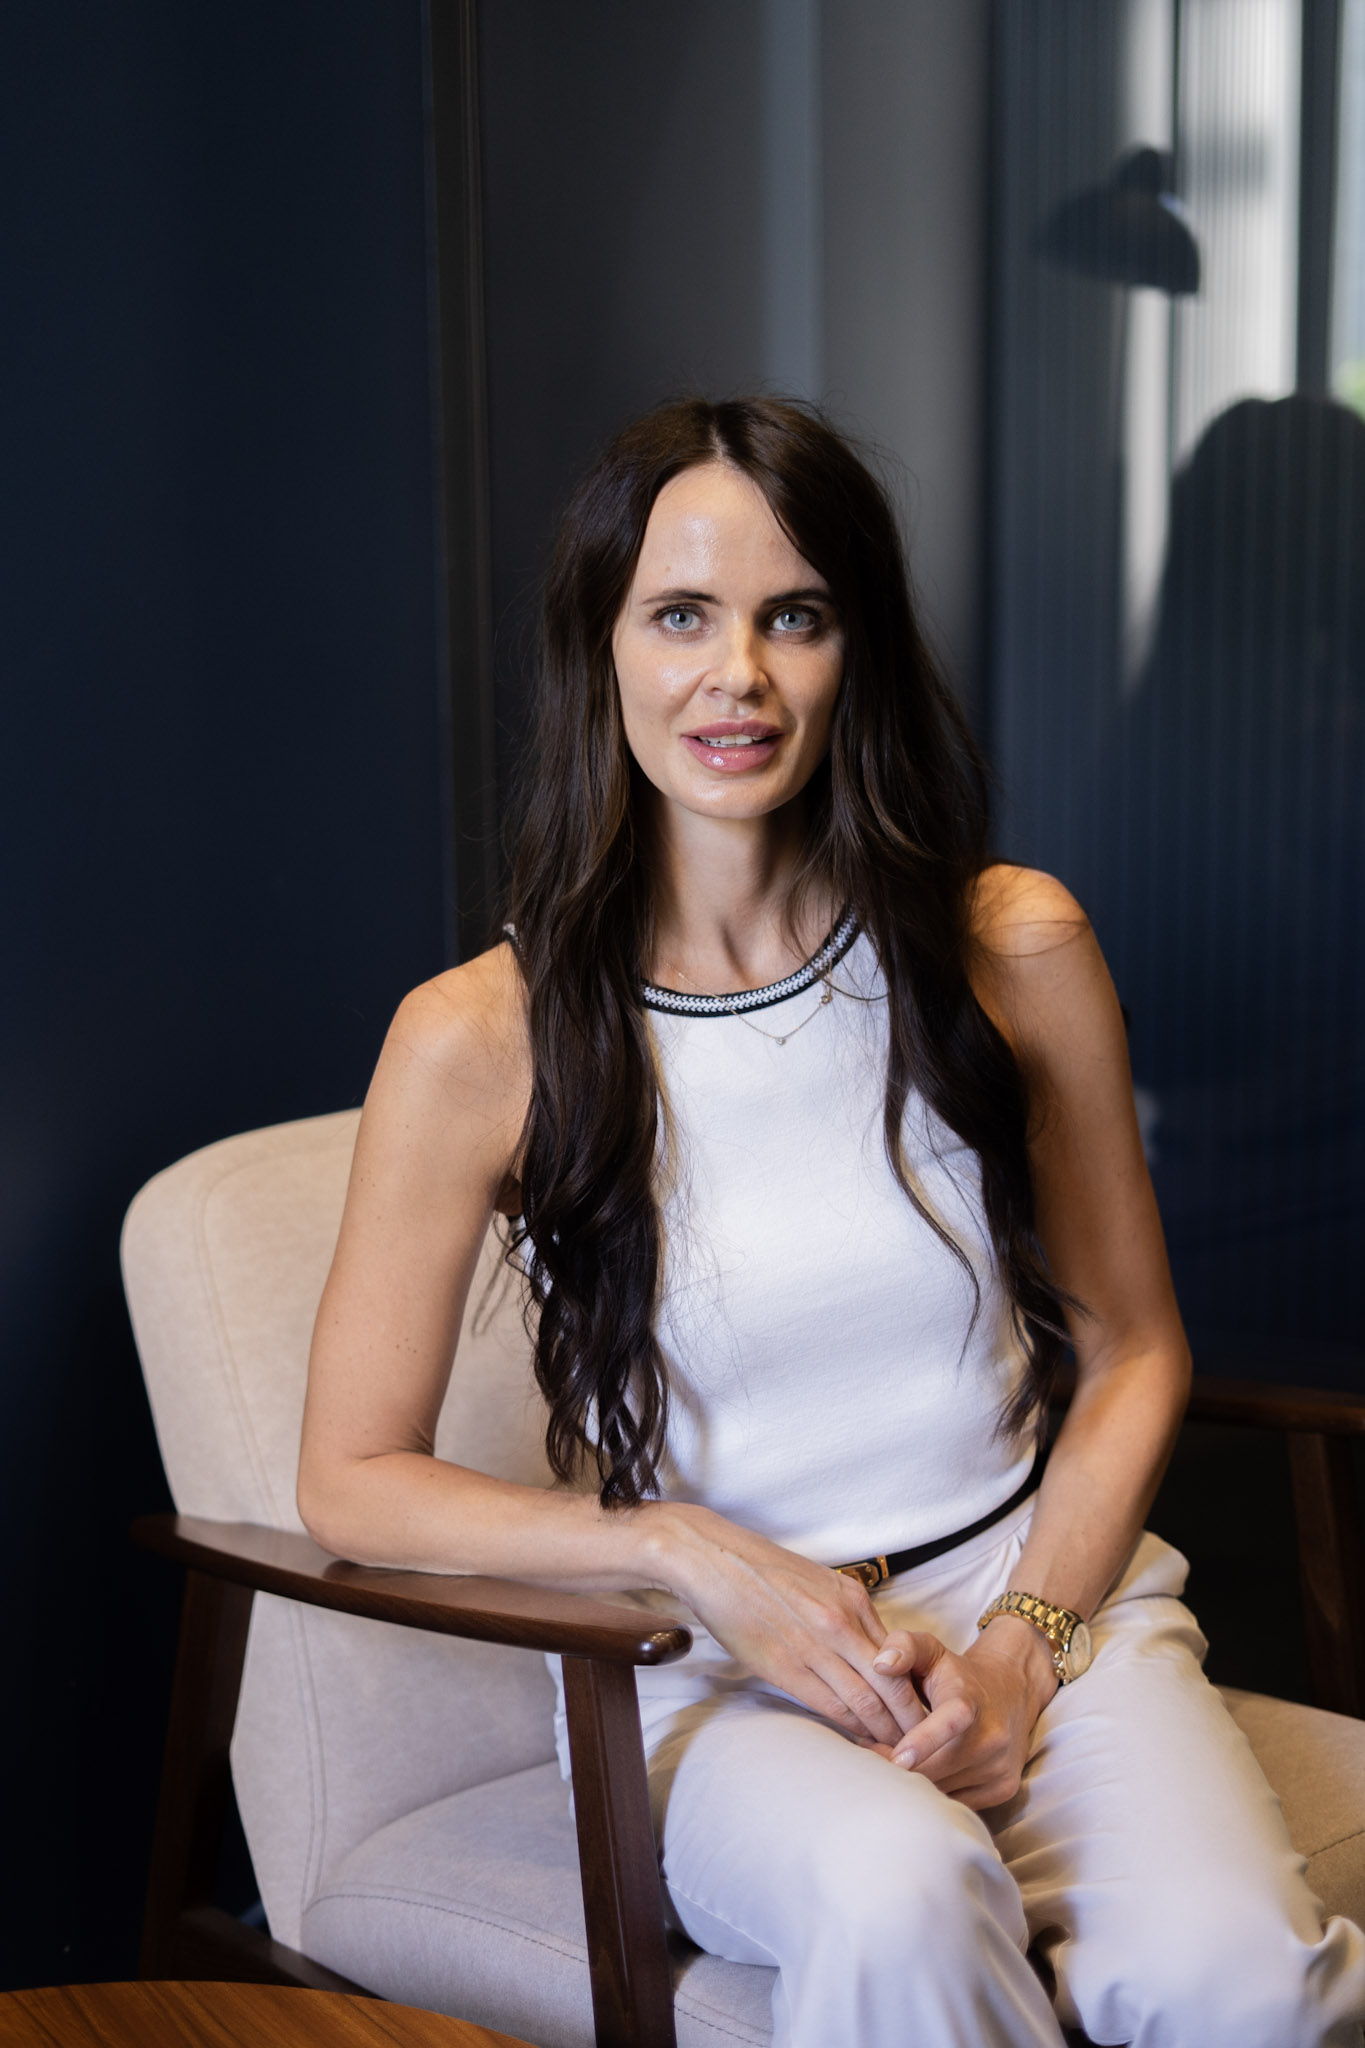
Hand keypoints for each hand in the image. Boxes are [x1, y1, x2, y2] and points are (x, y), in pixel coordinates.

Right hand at [655, 1504, 928, 1747]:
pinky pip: (829, 1705)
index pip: (900, 1656)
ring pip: (864, 1700)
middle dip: (912, 1719)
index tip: (929, 1711)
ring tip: (900, 1754)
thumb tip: (870, 1651)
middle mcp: (840, 1623)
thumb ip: (848, 1616)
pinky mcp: (784, 1666)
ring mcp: (814, 1645)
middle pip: (891, 1683)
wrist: (716, 1561)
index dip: (917, 1689)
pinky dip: (850, 1728)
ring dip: (885, 1731)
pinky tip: (860, 1741)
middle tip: (927, 1745)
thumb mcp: (820, 1582)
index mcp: (852, 1600)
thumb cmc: (765, 1572)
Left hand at [866, 1614, 1058, 1808]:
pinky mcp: (1005, 1788)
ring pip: (945, 1789)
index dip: (924, 1741)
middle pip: (938, 1768)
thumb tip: (880, 1664)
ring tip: (894, 1762)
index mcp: (969, 1701)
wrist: (1012, 1690)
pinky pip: (958, 1802)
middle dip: (900, 1766)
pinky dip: (937, 1794)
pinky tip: (923, 1775)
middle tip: (872, 1754)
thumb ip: (904, 1646)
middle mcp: (991, 1736)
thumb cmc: (957, 1673)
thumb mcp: (932, 1649)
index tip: (898, 1759)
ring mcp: (1000, 1766)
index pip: (950, 1722)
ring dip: (916, 1782)